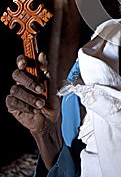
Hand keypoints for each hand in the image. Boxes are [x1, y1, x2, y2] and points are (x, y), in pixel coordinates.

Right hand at [6, 52, 62, 168]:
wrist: (51, 121)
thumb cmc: (51, 101)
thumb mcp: (52, 84)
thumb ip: (46, 70)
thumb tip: (42, 55)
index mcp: (31, 74)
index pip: (22, 62)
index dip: (21, 60)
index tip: (25, 62)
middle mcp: (22, 82)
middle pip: (16, 74)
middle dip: (29, 82)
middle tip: (40, 89)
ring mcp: (16, 93)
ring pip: (16, 89)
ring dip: (30, 97)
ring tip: (40, 104)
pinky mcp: (12, 105)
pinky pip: (13, 101)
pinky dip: (26, 106)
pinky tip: (34, 110)